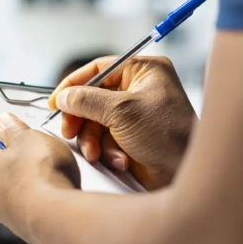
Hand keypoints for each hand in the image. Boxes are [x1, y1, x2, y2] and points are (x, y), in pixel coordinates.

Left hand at [0, 113, 79, 239]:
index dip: (10, 141)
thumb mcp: (28, 137)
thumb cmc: (38, 174)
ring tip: (58, 177)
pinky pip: (40, 211)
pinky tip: (61, 195)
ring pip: (25, 194)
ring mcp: (11, 219)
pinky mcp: (31, 232)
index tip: (23, 136)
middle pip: (9, 174)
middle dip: (26, 165)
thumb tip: (3, 121)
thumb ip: (14, 129)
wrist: (57, 215)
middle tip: (45, 156)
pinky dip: (49, 203)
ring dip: (39, 185)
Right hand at [49, 56, 196, 190]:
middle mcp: (139, 89)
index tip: (56, 101)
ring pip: (95, 121)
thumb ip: (87, 100)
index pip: (99, 69)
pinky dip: (107, 151)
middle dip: (82, 118)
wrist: (186, 173)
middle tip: (70, 132)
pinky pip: (105, 139)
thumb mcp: (123, 112)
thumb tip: (63, 97)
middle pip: (92, 97)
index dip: (74, 84)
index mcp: (143, 71)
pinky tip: (119, 160)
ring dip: (93, 140)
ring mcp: (135, 114)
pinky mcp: (132, 137)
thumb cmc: (167, 135)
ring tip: (97, 153)